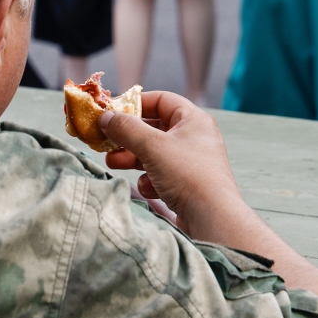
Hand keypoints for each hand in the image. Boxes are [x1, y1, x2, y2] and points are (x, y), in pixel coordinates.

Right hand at [101, 91, 244, 236]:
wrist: (212, 217)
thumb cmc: (187, 174)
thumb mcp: (152, 146)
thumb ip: (126, 129)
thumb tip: (106, 117)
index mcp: (193, 119)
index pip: (161, 100)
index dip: (135, 103)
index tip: (112, 112)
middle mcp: (195, 136)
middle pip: (154, 128)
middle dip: (129, 137)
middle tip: (106, 143)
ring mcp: (192, 161)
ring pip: (155, 153)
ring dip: (133, 158)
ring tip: (114, 163)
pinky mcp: (188, 183)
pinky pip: (162, 173)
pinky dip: (151, 179)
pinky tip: (150, 188)